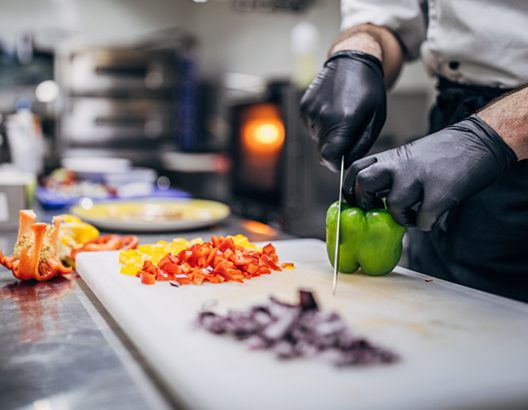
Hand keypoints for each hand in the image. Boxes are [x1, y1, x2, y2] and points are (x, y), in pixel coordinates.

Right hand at [300, 50, 385, 171]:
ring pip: (317, 139)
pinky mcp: (304, 107)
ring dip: (328, 134)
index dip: (336, 164)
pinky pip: (312, 127)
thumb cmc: (368, 88)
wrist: (352, 60)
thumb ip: (361, 144)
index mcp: (344, 121)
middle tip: (348, 132)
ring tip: (341, 115)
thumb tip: (348, 162)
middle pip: (323, 150)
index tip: (343, 161)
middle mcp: (324, 117)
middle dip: (335, 148)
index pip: (330, 157)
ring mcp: (311, 111)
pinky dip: (321, 124)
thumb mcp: (376, 118)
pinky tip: (331, 108)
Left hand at [344, 115, 516, 230]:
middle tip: (377, 210)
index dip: (349, 188)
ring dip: (401, 217)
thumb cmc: (442, 154)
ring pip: (393, 205)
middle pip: (363, 182)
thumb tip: (373, 201)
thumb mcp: (408, 156)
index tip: (356, 201)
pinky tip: (432, 216)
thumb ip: (390, 173)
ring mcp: (419, 178)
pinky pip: (423, 219)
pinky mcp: (440, 192)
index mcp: (391, 157)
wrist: (479, 141)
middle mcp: (400, 165)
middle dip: (365, 201)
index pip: (355, 169)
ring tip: (413, 214)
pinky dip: (425, 223)